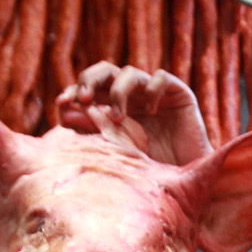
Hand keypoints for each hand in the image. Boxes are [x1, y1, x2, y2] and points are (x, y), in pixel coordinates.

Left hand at [56, 63, 211, 164]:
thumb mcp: (116, 151)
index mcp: (113, 107)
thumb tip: (63, 109)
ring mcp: (154, 94)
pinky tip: (151, 111)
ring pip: (129, 73)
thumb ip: (92, 130)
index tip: (63, 103)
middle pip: (105, 71)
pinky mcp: (178, 94)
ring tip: (118, 118)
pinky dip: (151, 90)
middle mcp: (132, 97)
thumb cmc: (151, 171)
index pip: (89, 88)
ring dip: (118, 92)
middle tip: (84, 99)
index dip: (74, 90)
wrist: (188, 180)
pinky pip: (160, 78)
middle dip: (90, 80)